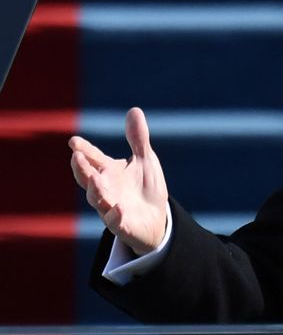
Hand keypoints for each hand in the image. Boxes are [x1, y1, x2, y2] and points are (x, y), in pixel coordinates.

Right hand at [68, 108, 168, 254]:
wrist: (156, 218)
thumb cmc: (145, 187)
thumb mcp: (144, 159)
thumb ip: (138, 138)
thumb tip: (134, 110)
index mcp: (108, 172)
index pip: (92, 159)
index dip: (83, 150)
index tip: (73, 141)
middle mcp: (105, 189)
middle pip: (88, 178)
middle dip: (82, 168)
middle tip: (76, 156)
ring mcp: (111, 207)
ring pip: (98, 199)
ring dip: (95, 189)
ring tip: (95, 178)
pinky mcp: (122, 224)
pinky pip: (116, 221)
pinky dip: (115, 215)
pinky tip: (119, 208)